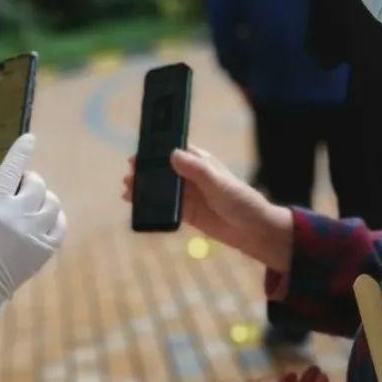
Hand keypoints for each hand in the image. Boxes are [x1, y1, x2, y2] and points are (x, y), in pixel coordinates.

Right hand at [0, 135, 66, 300]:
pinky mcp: (45, 252)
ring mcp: (35, 237)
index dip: (21, 150)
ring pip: (52, 202)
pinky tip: (38, 218)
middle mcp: (19, 220)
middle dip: (26, 179)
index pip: (13, 169)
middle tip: (14, 186)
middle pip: (36, 183)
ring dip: (41, 196)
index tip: (29, 138)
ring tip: (26, 202)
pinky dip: (52, 216)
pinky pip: (60, 224)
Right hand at [122, 144, 291, 270]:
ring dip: (146, 188)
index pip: (175, 150)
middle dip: (146, 171)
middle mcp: (193, 176)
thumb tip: (173, 154)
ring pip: (162, 189)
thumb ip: (197, 170)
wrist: (254, 231)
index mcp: (201, 162)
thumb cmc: (241, 201)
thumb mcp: (219, 183)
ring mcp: (190, 195)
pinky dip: (152, 206)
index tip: (139, 152)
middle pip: (164, 170)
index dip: (157, 150)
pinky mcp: (188, 213)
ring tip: (128, 190)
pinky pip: (166, 207)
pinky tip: (138, 206)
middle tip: (130, 173)